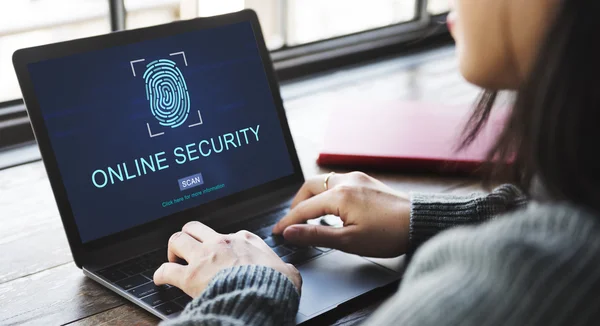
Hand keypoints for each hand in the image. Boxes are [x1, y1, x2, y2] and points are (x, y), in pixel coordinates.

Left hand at [154, 221, 301, 297]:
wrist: (262, 296)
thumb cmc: (275, 285)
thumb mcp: (287, 271)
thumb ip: (284, 268)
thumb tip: (289, 273)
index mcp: (245, 240)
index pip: (228, 234)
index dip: (221, 243)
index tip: (220, 253)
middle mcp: (221, 243)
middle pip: (195, 227)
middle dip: (189, 236)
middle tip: (188, 249)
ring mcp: (204, 257)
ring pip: (177, 239)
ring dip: (173, 249)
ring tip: (173, 259)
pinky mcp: (190, 276)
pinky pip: (166, 270)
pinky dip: (160, 274)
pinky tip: (160, 279)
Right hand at [272, 172, 410, 257]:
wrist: (419, 222)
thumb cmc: (389, 234)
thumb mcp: (349, 241)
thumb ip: (316, 235)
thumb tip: (291, 232)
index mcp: (339, 195)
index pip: (303, 208)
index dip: (288, 221)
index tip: (277, 232)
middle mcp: (346, 181)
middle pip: (309, 187)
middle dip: (297, 203)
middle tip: (293, 222)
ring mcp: (357, 178)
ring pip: (323, 182)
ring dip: (312, 197)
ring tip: (310, 216)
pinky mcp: (366, 181)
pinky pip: (337, 182)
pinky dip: (326, 193)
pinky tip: (331, 208)